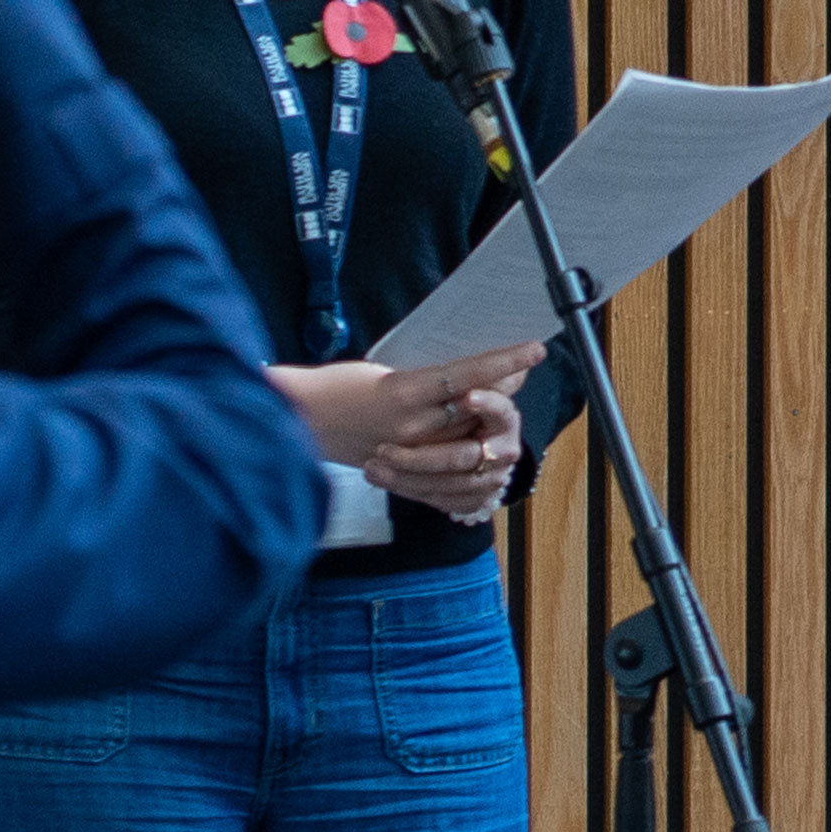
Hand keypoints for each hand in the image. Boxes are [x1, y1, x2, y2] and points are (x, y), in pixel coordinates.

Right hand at [275, 346, 536, 523]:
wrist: (296, 422)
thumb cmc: (337, 388)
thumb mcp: (387, 370)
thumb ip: (434, 379)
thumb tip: (482, 374)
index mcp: (403, 390)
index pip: (468, 374)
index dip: (505, 362)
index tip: (534, 350)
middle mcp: (409, 425)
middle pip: (477, 412)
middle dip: (504, 395)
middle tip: (518, 376)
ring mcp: (407, 452)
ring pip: (470, 447)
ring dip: (492, 430)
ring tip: (499, 413)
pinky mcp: (399, 473)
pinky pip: (449, 481)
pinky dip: (472, 469)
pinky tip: (484, 454)